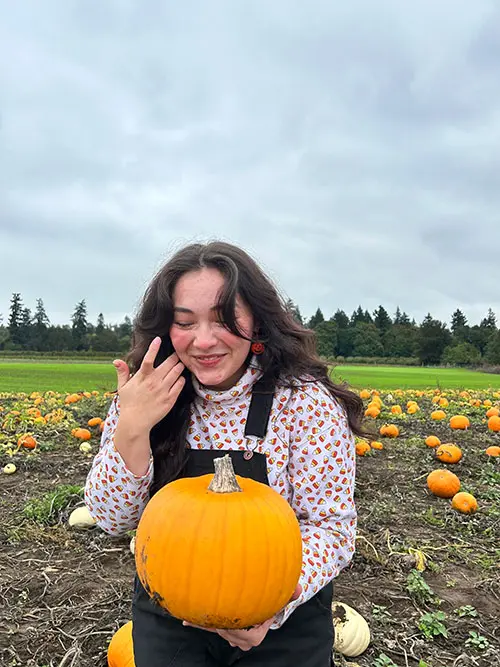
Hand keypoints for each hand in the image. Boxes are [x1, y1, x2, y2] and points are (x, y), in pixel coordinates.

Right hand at [113, 336, 185, 432]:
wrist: (135, 423)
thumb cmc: (129, 404)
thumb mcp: (122, 387)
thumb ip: (122, 373)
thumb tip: (116, 361)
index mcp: (142, 377)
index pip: (148, 359)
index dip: (153, 348)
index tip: (158, 339)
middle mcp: (153, 382)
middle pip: (169, 363)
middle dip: (175, 356)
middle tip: (177, 354)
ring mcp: (163, 390)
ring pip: (177, 372)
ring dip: (179, 366)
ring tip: (180, 364)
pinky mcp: (170, 399)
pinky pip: (180, 384)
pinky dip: (181, 379)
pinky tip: (179, 378)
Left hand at [183, 584, 301, 650]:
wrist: (260, 603)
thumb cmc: (269, 600)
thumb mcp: (278, 597)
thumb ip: (288, 593)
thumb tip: (298, 588)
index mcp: (255, 636)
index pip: (244, 634)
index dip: (238, 624)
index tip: (239, 612)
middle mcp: (241, 640)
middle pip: (227, 632)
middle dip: (222, 621)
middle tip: (218, 608)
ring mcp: (229, 635)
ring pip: (217, 629)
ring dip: (208, 621)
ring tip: (197, 612)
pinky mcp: (219, 628)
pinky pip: (207, 628)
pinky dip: (197, 624)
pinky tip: (185, 620)